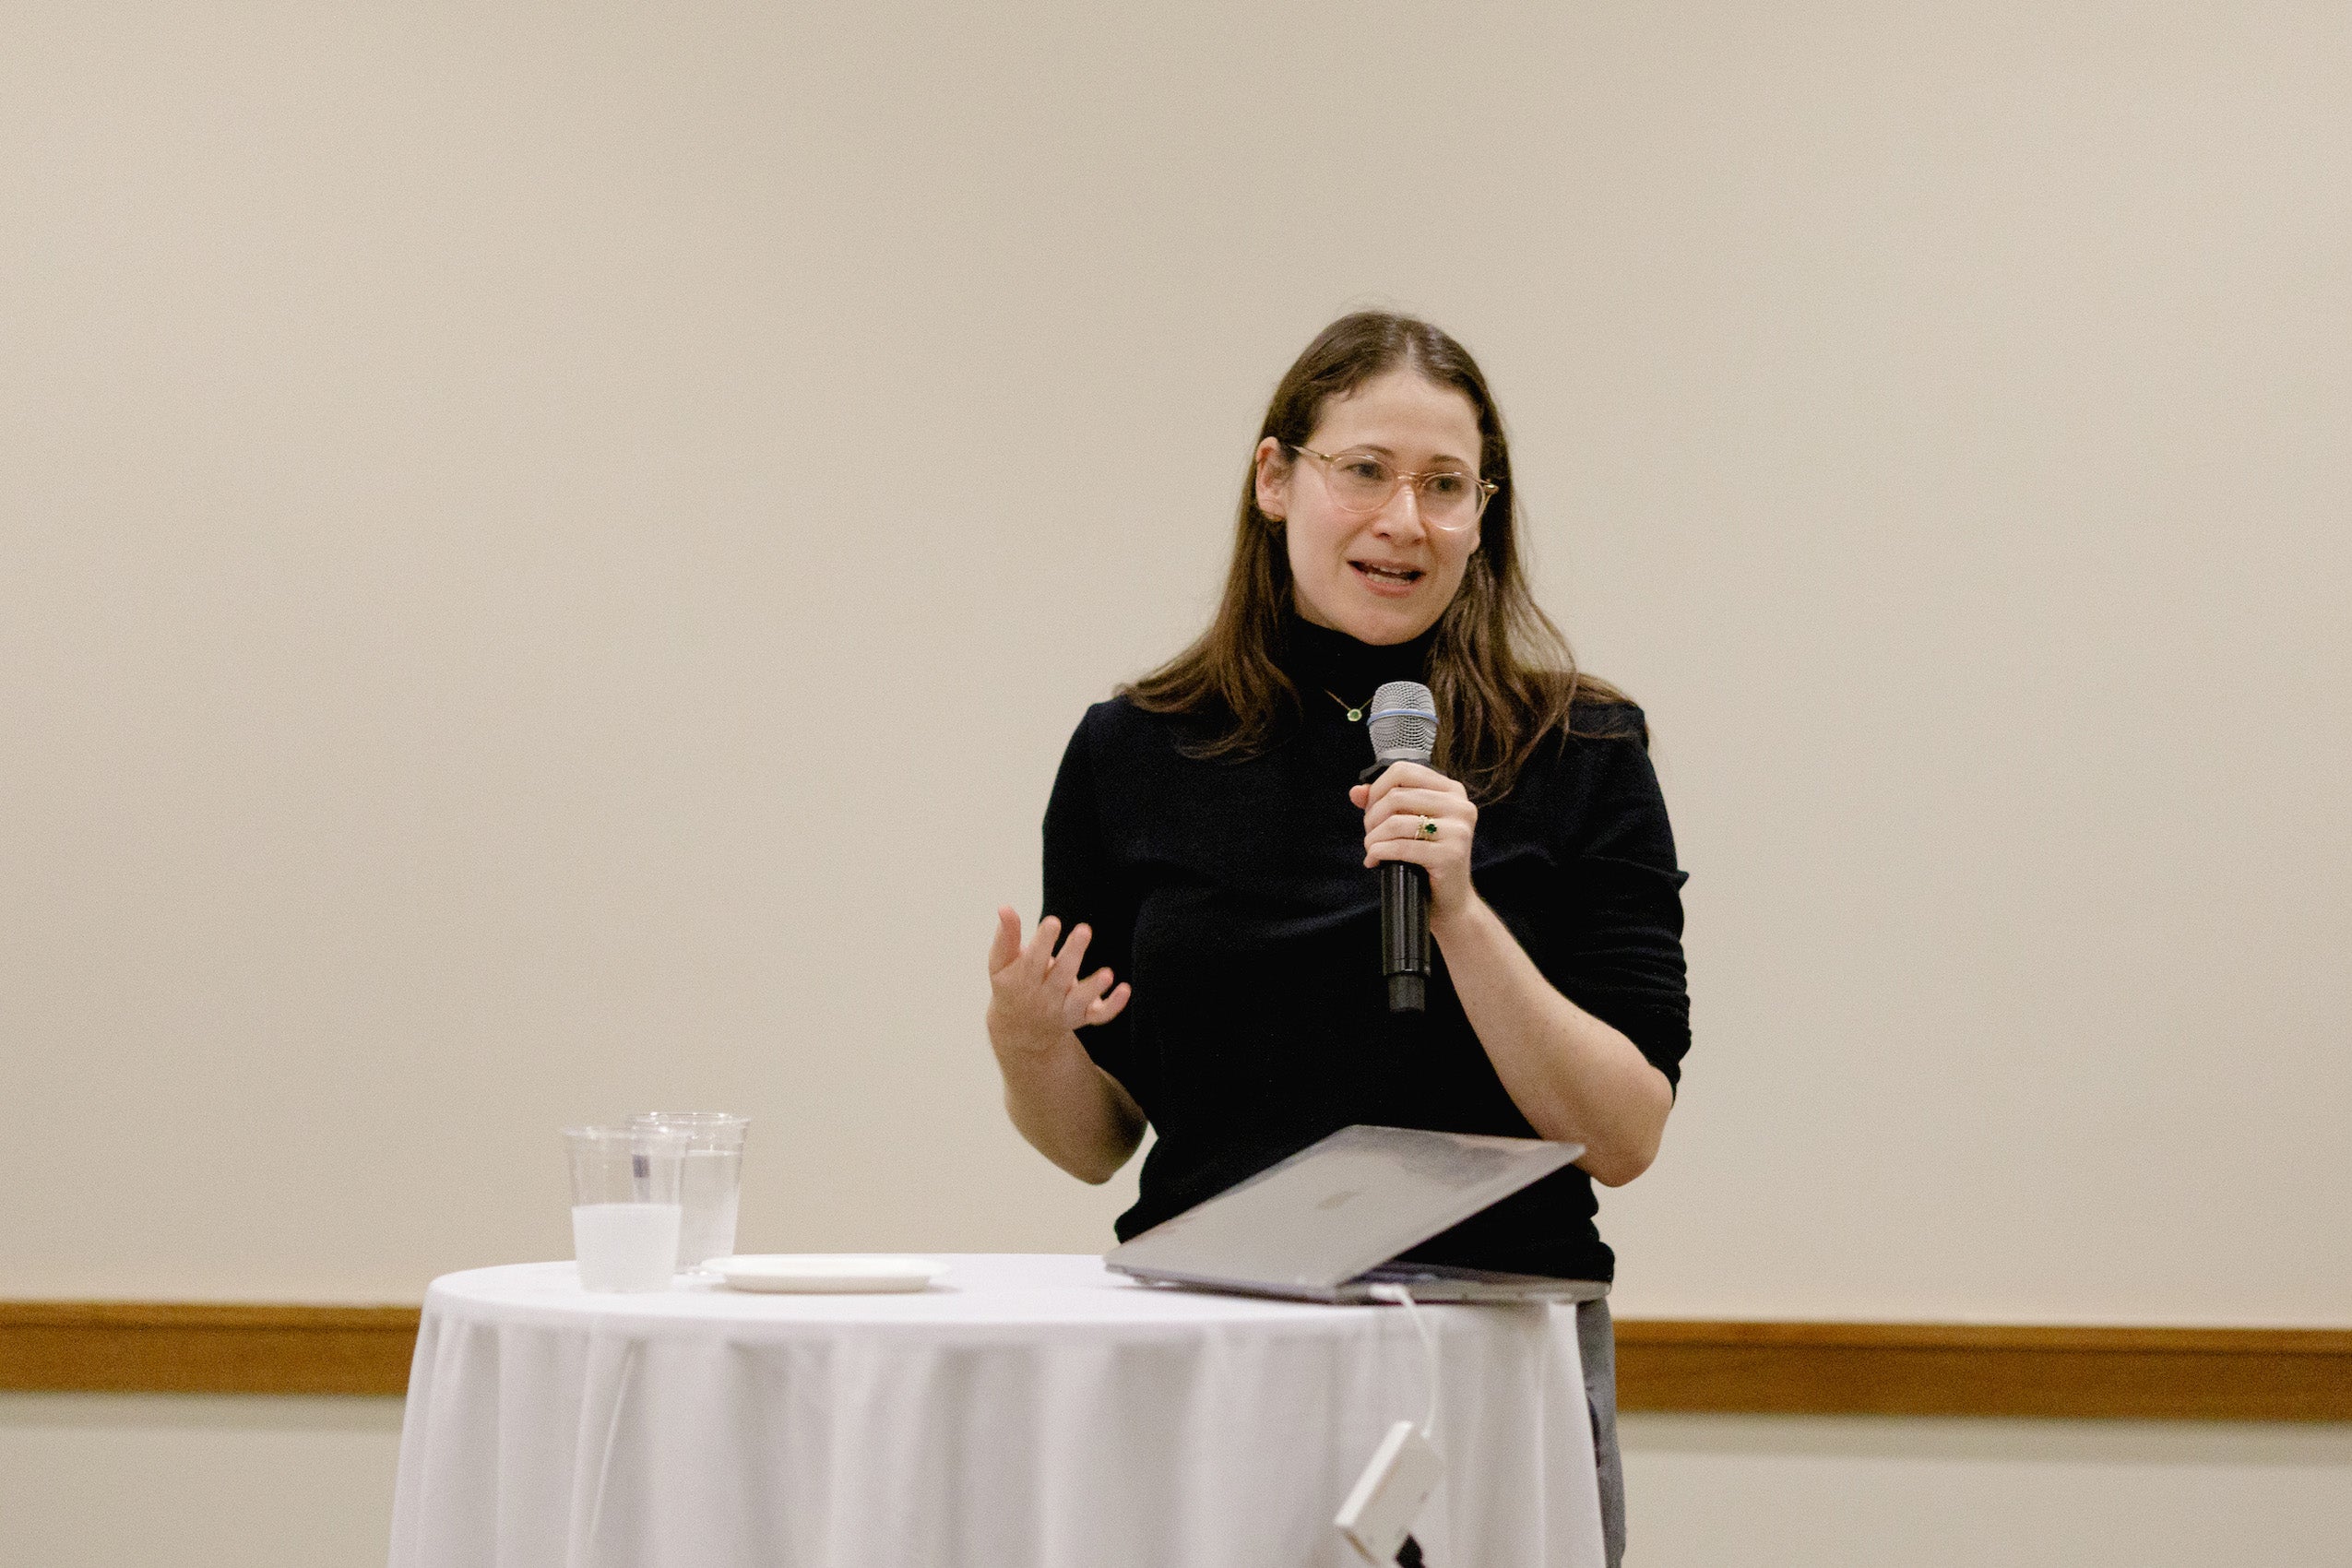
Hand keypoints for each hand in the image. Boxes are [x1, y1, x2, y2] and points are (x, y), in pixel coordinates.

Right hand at [986, 907, 1130, 1059]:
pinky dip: (1113, 1006)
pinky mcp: (1082, 1017)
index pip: (1033, 960)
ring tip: (1107, 973)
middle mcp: (1045, 996)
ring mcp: (1065, 1008)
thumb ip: (1006, 936)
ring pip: (1081, 999)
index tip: (1053, 922)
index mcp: (1023, 980)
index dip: (1043, 941)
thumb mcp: (1000, 963)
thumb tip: (1005, 906)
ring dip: (1094, 987)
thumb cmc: (1011, 986)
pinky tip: (1125, 989)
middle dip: (1073, 953)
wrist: (1020, 1030)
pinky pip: (1099, 1015)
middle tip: (1084, 930)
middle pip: (1061, 976)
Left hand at [1350, 762, 1479, 926]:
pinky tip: (1374, 861)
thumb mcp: (1407, 825)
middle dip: (1373, 817)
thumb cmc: (1427, 860)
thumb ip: (1382, 803)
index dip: (1378, 788)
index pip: (1404, 770)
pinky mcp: (1451, 854)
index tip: (1370, 809)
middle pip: (1397, 796)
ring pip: (1396, 822)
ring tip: (1372, 849)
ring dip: (1373, 838)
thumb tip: (1356, 792)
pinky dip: (1379, 853)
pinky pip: (1401, 847)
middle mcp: (1460, 806)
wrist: (1450, 901)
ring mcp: (1458, 830)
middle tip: (1370, 835)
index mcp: (1452, 791)